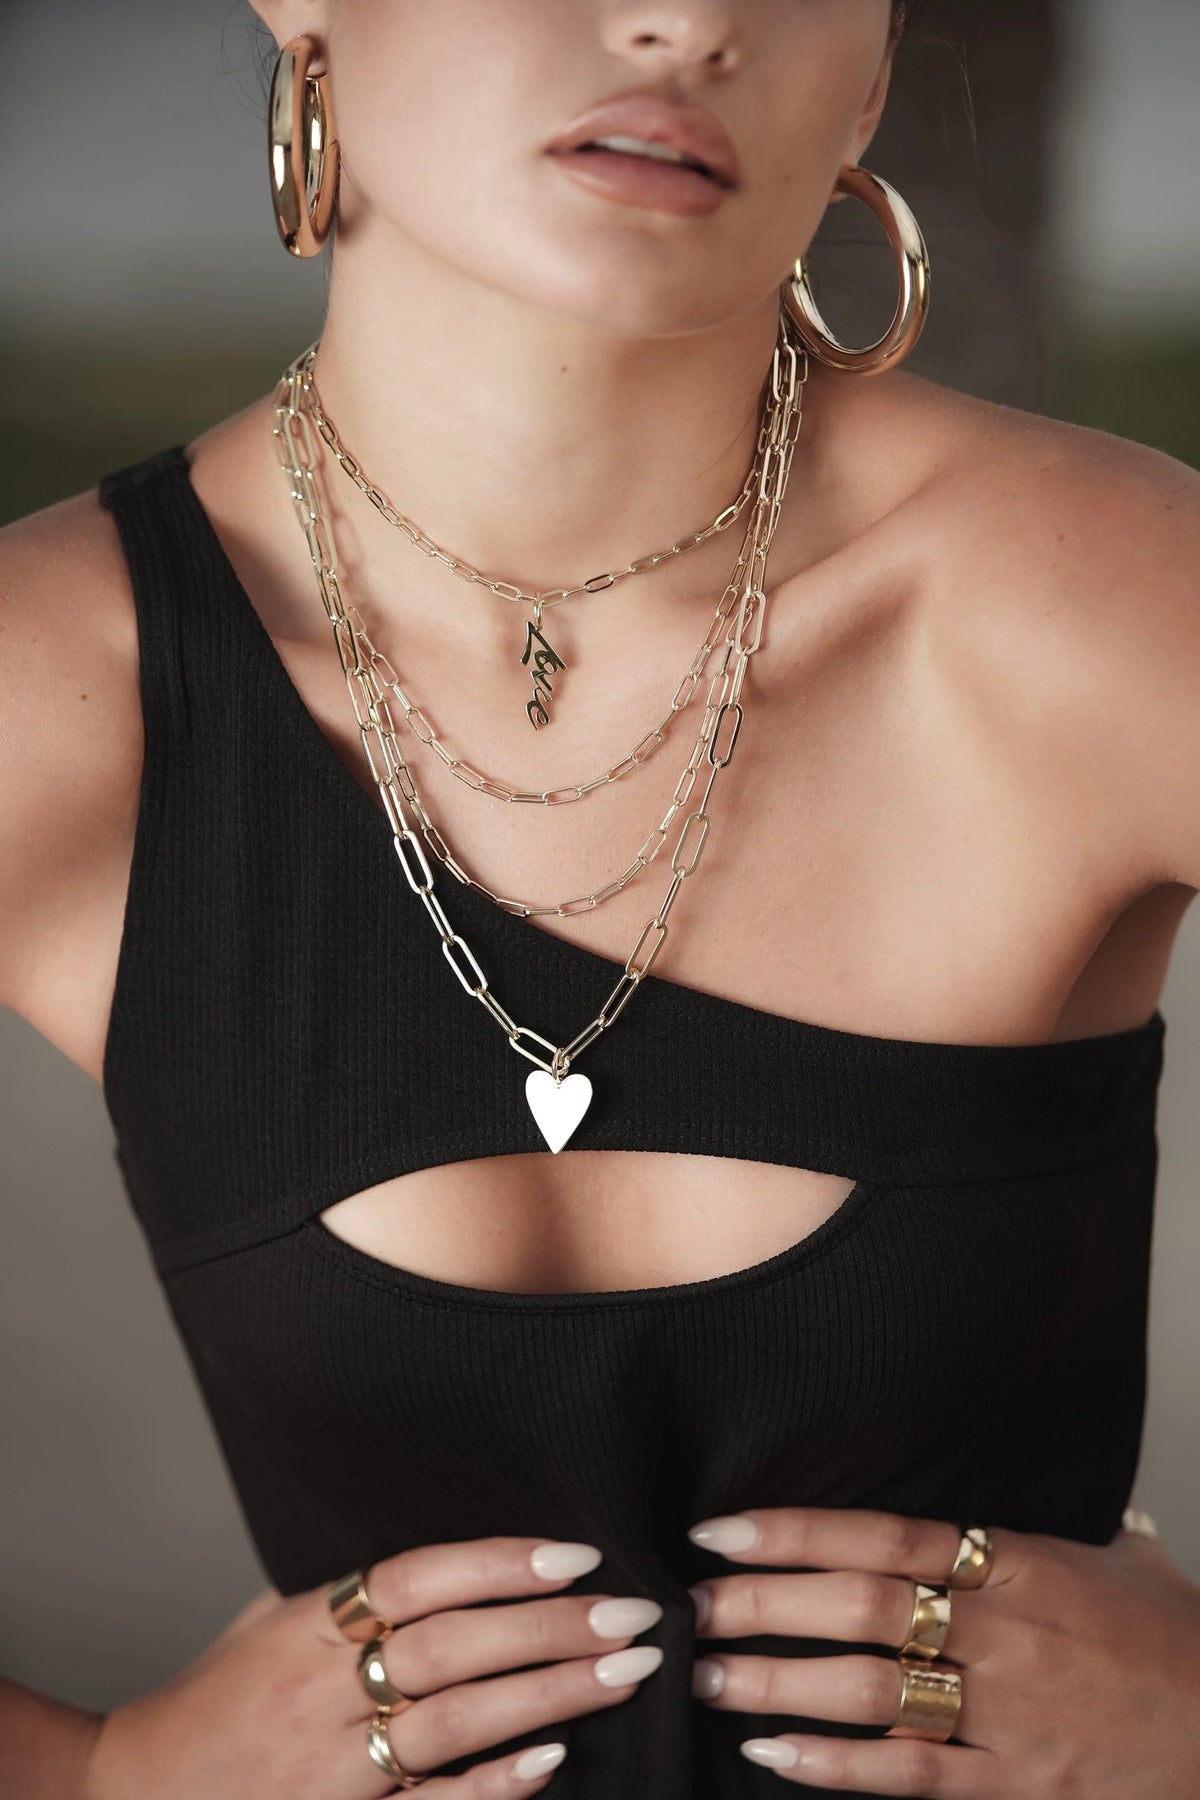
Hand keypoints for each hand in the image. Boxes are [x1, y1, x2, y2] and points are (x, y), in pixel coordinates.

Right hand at [84, 1536, 664, 1797]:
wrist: (137, 1796)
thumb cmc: (216, 1703)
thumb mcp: (269, 1623)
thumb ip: (349, 1596)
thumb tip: (458, 1560)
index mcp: (306, 1626)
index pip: (418, 1577)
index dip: (500, 1561)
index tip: (577, 1552)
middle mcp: (318, 1691)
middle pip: (454, 1646)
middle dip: (554, 1626)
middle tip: (635, 1612)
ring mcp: (329, 1767)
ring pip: (455, 1721)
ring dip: (551, 1694)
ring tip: (625, 1671)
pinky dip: (494, 1784)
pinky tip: (553, 1759)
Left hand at [684, 1505, 1199, 1795]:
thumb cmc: (1179, 1644)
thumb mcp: (1124, 1559)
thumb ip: (1059, 1525)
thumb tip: (1029, 1483)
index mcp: (1018, 1566)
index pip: (884, 1536)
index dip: (795, 1531)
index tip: (721, 1530)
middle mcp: (1003, 1635)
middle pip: (861, 1608)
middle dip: (764, 1605)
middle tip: (691, 1605)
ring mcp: (1007, 1716)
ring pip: (871, 1694)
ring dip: (779, 1683)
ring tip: (709, 1676)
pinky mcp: (1016, 1790)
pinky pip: (910, 1778)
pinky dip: (836, 1768)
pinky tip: (774, 1755)